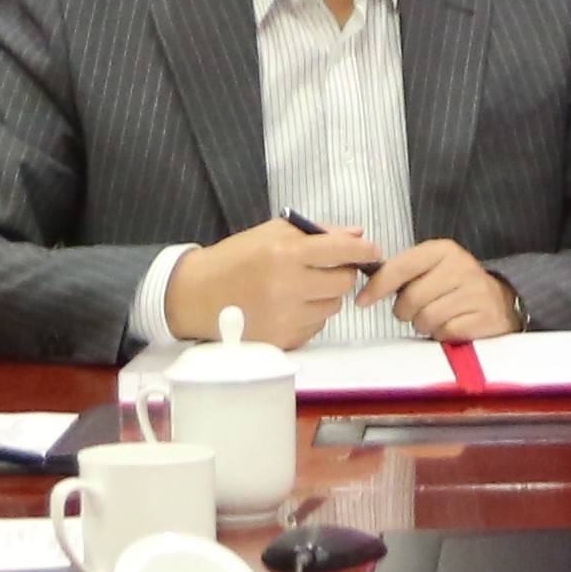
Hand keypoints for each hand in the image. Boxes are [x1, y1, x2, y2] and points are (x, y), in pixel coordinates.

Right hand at [167, 217, 382, 348]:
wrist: (197, 295)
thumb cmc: (235, 258)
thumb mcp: (271, 232)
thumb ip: (316, 232)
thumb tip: (357, 234)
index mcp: (284, 253)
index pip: (340, 249)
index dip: (363, 249)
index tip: (372, 250)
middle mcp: (288, 286)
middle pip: (343, 282)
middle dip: (342, 272)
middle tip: (329, 268)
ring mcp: (285, 317)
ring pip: (333, 307)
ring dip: (326, 296)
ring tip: (301, 288)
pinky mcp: (282, 339)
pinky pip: (316, 327)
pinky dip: (310, 316)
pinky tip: (289, 306)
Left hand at [373, 238, 517, 340]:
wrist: (500, 301)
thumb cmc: (455, 286)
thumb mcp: (432, 269)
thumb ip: (402, 272)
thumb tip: (367, 286)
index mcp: (443, 250)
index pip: (400, 266)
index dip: (377, 286)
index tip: (363, 300)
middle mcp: (460, 266)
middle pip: (410, 298)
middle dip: (406, 311)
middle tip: (416, 311)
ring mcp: (475, 291)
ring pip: (426, 318)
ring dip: (425, 324)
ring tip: (437, 317)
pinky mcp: (484, 317)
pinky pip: (445, 332)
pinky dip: (443, 334)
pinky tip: (451, 326)